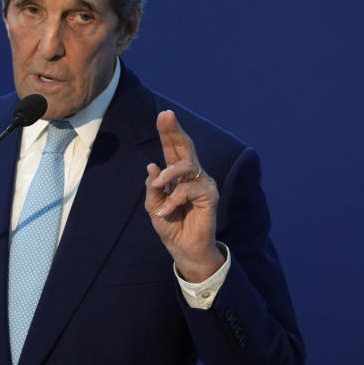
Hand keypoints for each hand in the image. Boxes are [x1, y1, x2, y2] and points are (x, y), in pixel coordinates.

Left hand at [145, 110, 224, 282]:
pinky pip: (188, 189)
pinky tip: (166, 212)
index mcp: (178, 176)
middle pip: (185, 147)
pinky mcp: (210, 196)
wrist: (184, 249)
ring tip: (158, 190)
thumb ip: (153, 188)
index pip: (172, 150)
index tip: (163, 115)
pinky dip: (173, 199)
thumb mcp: (154, 206)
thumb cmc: (171, 226)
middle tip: (165, 115)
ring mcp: (203, 184)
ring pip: (185, 166)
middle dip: (174, 131)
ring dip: (167, 175)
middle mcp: (193, 176)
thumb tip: (152, 166)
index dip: (168, 133)